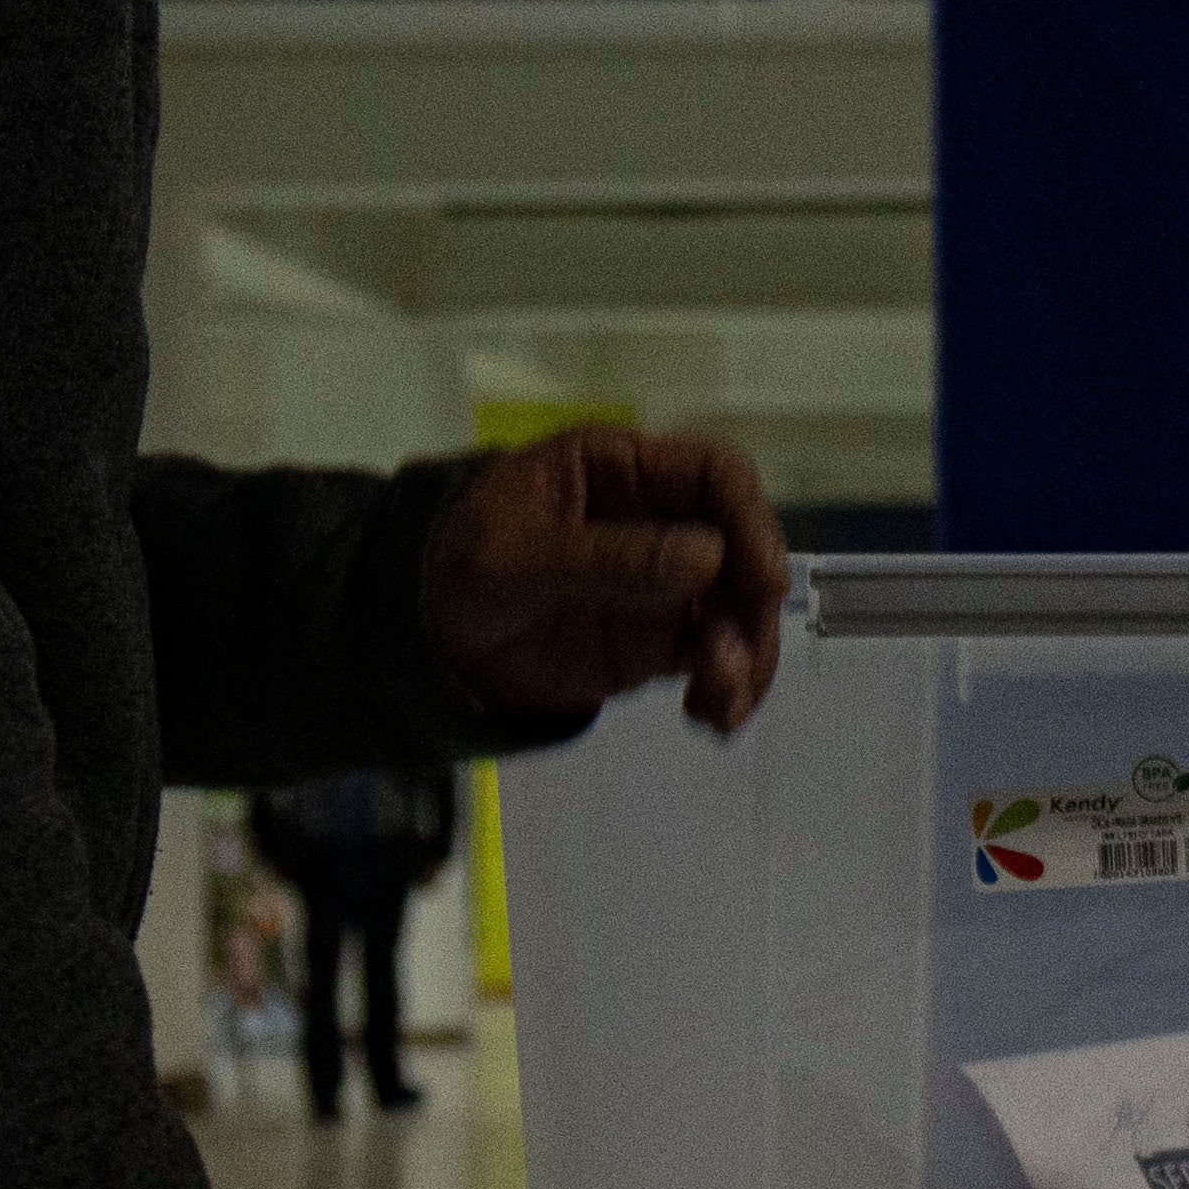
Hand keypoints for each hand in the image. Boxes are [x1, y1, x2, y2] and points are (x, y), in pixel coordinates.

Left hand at [425, 426, 792, 735]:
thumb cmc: (459, 570)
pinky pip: (718, 659)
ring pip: (741, 610)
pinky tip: (711, 718)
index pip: (713, 475)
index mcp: (622, 471)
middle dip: (751, 607)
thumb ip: (604, 557)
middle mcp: (660, 519)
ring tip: (717, 703)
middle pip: (744, 548)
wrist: (428, 643)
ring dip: (748, 657)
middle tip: (730, 661)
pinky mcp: (662, 640)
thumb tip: (709, 558)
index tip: (761, 580)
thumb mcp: (511, 559)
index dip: (749, 520)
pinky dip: (729, 689)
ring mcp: (667, 583)